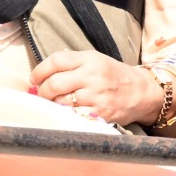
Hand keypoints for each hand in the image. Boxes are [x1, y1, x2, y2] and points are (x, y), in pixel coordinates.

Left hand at [30, 51, 162, 126]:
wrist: (142, 93)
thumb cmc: (114, 76)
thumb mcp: (96, 60)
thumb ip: (72, 63)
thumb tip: (43, 72)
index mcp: (91, 59)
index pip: (56, 61)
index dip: (39, 70)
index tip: (34, 78)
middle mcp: (93, 77)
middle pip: (54, 83)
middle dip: (42, 91)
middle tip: (42, 94)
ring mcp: (96, 97)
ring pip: (61, 102)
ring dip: (52, 104)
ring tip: (54, 103)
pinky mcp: (100, 114)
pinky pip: (73, 115)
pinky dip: (65, 114)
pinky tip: (66, 112)